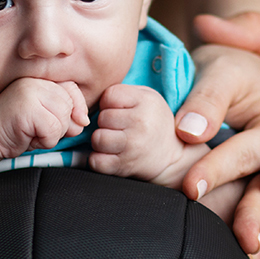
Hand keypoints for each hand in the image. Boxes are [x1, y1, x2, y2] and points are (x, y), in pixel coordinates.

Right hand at [0, 78, 88, 158]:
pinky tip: (28, 137)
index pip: (73, 90)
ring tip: (32, 132)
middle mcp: (37, 82)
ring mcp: (31, 92)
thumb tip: (83, 121)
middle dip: (60, 126)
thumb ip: (66, 114)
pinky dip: (44, 141)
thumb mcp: (45, 117)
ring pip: (64, 119)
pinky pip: (53, 130)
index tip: (58, 122)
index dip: (74, 110)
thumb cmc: (16, 128)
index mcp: (42, 80)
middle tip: (38, 128)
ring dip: (52, 135)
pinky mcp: (28, 108)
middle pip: (71, 107)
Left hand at [89, 83, 205, 185]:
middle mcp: (141, 123)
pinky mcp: (124, 166)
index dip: (109, 104)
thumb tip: (87, 99)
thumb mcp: (146, 98)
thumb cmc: (152, 122)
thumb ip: (122, 92)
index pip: (109, 96)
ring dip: (101, 141)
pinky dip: (98, 159)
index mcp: (146, 101)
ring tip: (114, 140)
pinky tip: (110, 155)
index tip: (119, 110)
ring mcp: (133, 146)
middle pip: (102, 118)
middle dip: (105, 123)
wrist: (172, 156)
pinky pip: (96, 161)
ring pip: (97, 138)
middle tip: (119, 128)